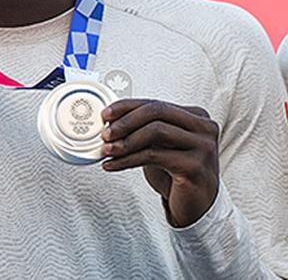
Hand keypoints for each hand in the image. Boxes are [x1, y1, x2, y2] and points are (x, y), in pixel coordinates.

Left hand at [101, 99, 219, 226]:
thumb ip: (145, 129)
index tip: (106, 115)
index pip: (156, 104)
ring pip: (156, 131)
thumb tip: (111, 121)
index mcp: (197, 117)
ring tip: (107, 151)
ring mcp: (203, 147)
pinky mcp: (195, 167)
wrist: (196, 204)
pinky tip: (113, 164)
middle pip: (157, 112)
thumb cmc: (178, 172)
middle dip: (125, 122)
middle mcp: (204, 128)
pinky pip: (153, 156)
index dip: (127, 107)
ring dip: (125, 141)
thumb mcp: (161, 145)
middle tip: (105, 134)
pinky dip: (127, 160)